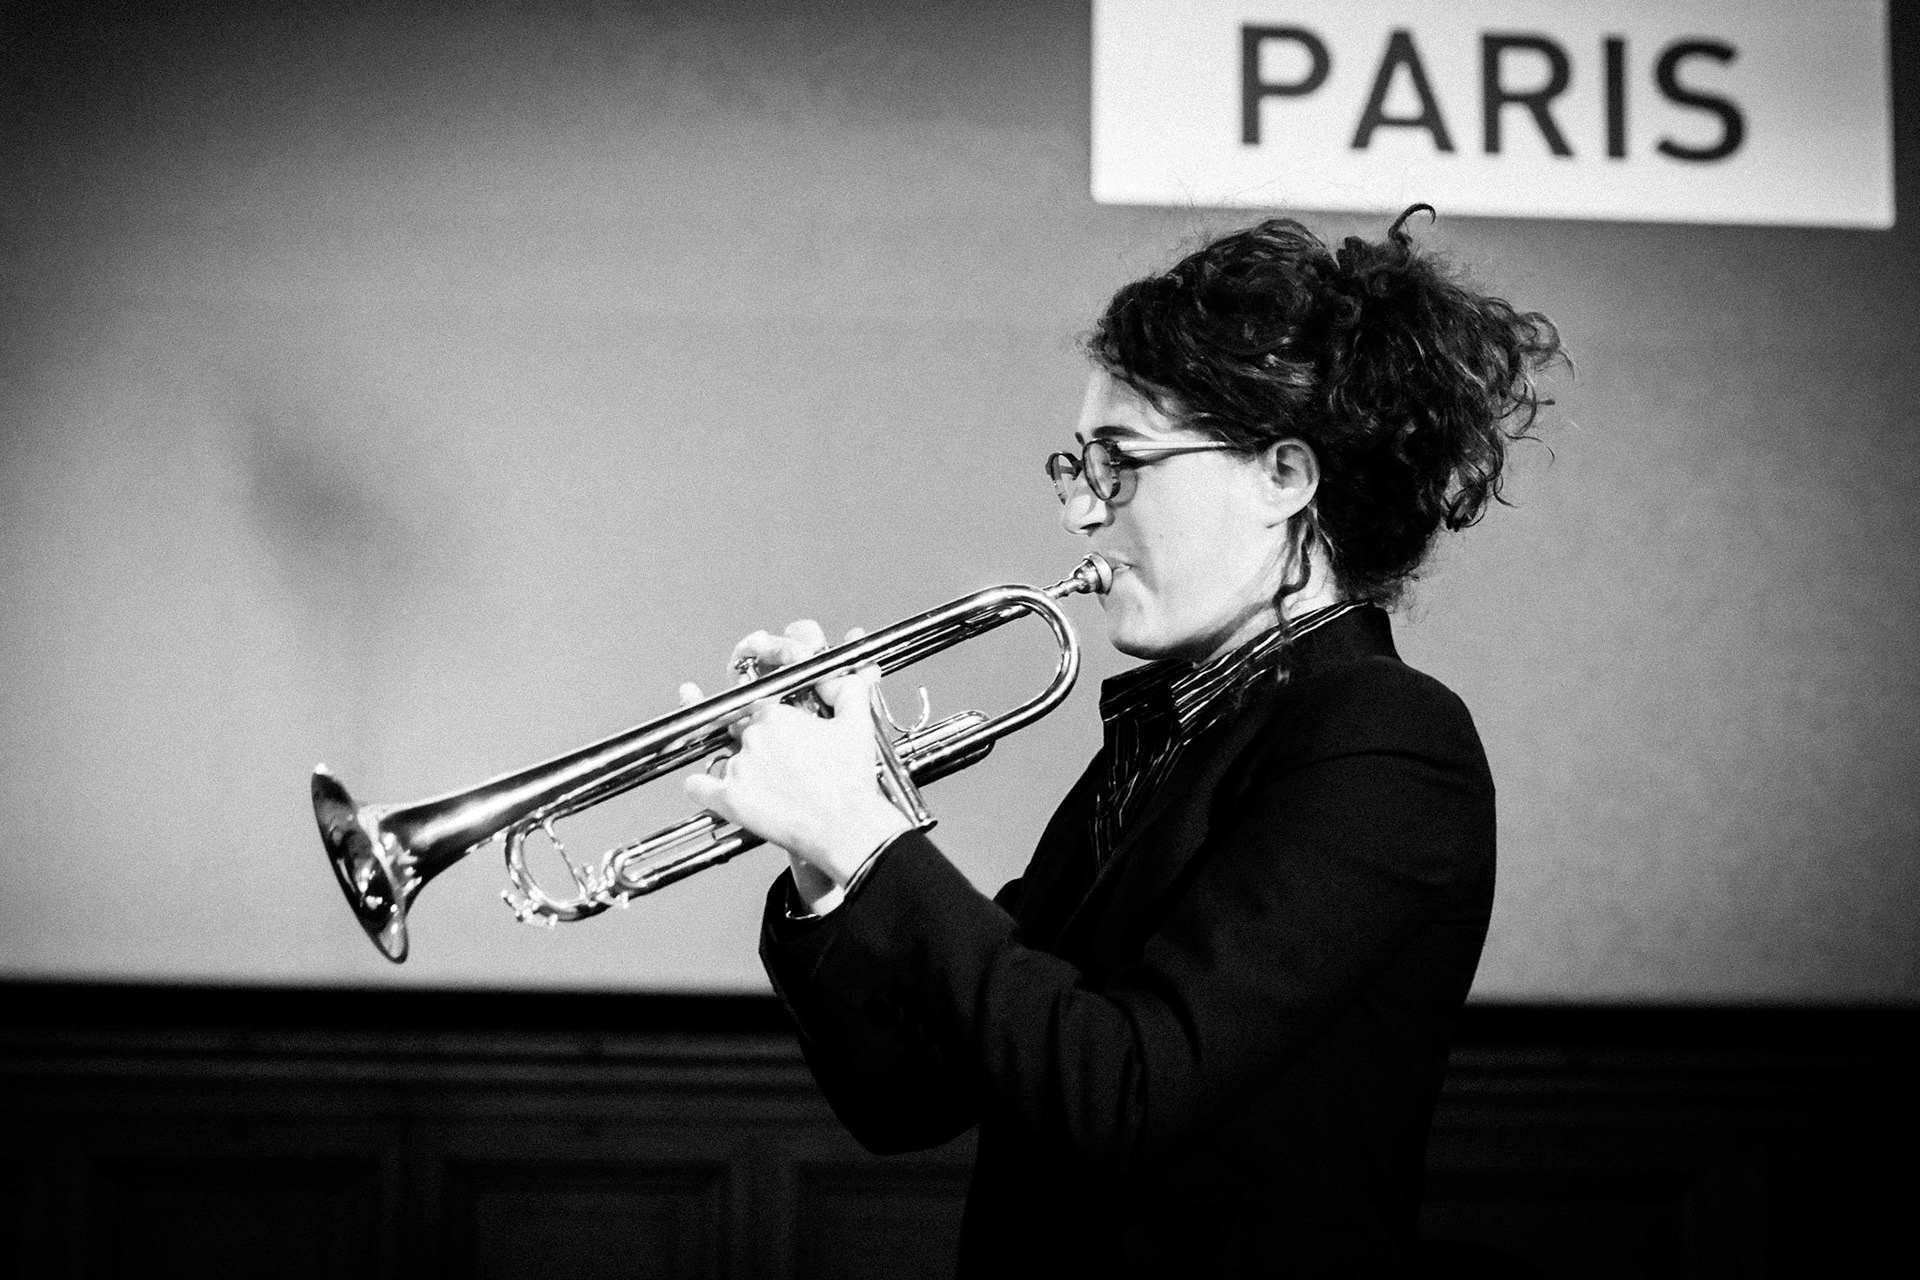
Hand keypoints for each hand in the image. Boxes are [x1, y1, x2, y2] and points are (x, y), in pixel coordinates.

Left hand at [683, 662, 909, 888]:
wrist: (844, 826)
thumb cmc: (851, 781)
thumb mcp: (857, 724)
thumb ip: (847, 690)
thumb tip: (844, 674)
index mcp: (776, 715)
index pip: (759, 710)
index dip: (771, 723)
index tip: (780, 735)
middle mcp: (752, 737)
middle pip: (740, 733)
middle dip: (757, 745)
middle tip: (778, 764)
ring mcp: (738, 768)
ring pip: (724, 758)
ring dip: (739, 767)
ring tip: (765, 785)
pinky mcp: (728, 799)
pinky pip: (697, 787)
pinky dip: (702, 787)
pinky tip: (715, 790)